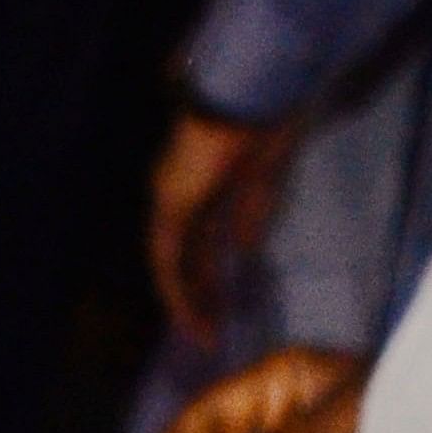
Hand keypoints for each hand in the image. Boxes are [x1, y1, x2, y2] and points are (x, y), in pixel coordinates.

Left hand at [146, 109, 283, 337]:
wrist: (250, 97)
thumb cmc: (265, 127)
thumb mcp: (264, 182)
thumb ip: (251, 215)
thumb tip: (244, 247)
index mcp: (206, 183)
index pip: (204, 239)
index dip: (213, 273)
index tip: (228, 303)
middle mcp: (182, 192)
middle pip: (185, 255)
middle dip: (199, 294)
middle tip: (213, 330)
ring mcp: (171, 196)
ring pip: (171, 262)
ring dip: (185, 301)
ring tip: (203, 335)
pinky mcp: (169, 204)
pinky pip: (166, 258)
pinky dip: (176, 289)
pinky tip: (189, 314)